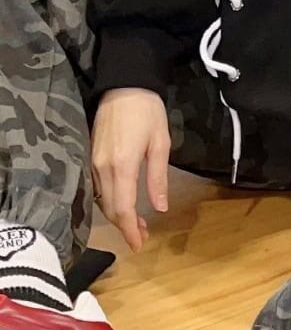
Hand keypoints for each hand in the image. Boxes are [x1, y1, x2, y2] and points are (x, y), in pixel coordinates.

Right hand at [90, 88, 170, 252]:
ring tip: (136, 222)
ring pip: (102, 200)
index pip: (122, 208)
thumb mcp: (161, 142)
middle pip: (110, 209)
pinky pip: (97, 188)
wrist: (123, 84)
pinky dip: (109, 201)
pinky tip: (123, 202)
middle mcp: (103, 168)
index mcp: (123, 165)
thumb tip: (160, 208)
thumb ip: (158, 177)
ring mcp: (93, 162)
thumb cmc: (148, 111)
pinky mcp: (90, 156)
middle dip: (125, 226)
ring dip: (117, 215)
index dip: (130, 230)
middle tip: (142, 236)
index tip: (139, 245)